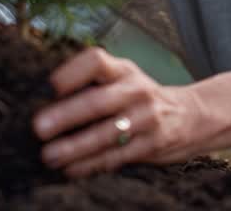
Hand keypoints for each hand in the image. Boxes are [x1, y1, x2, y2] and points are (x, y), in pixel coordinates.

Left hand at [32, 47, 208, 177]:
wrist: (191, 115)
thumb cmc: (140, 96)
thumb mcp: (124, 78)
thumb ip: (93, 83)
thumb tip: (44, 100)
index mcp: (123, 70)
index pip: (96, 61)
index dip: (73, 72)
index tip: (52, 86)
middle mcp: (136, 90)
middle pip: (98, 101)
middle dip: (67, 115)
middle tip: (39, 127)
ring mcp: (147, 118)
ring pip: (106, 135)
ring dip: (75, 147)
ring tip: (49, 156)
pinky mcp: (152, 144)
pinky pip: (117, 156)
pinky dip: (92, 165)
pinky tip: (71, 169)